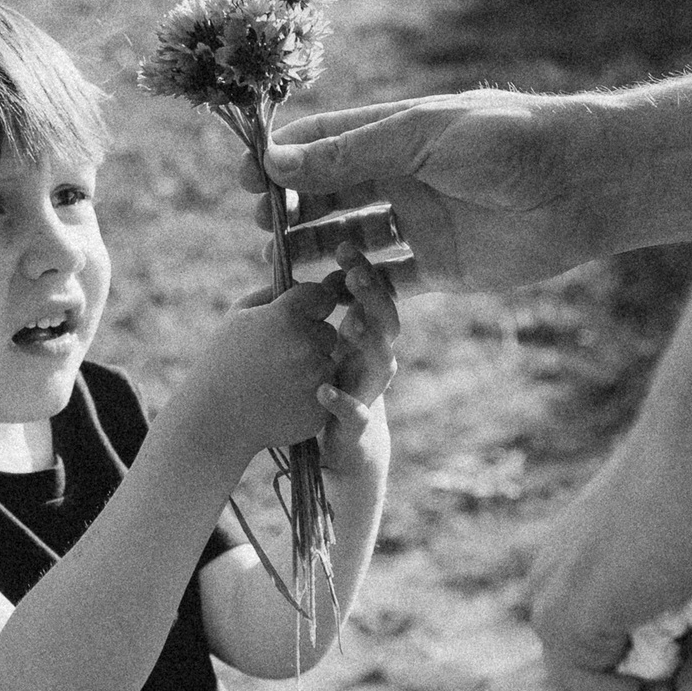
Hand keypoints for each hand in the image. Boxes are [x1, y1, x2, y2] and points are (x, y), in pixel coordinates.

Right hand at [169, 281, 341, 464]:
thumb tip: (303, 285)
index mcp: (287, 316)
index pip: (322, 295)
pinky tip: (282, 399)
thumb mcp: (237, 316)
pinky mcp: (320, 409)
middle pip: (328, 333)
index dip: (309, 306)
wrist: (212, 419)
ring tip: (277, 380)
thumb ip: (272, 293)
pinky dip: (310, 396)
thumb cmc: (222, 361)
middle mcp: (306, 345)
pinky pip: (326, 394)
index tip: (293, 318)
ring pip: (328, 364)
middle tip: (278, 356)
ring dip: (311, 369)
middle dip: (310, 340)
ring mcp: (316, 380)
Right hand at [255, 90, 608, 291]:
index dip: (282, 161)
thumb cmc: (507, 142)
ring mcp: (422, 222)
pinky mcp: (443, 267)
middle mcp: (404, 176)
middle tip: (261, 231)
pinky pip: (389, 282)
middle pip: (330, 194)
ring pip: (352, 240)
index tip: (245, 181)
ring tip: (284, 266)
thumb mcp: (420, 139)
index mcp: (397, 134)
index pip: (322, 144)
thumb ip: (350, 154)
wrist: (582, 184)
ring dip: (317, 251)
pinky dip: (358, 289)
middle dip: (293, 211)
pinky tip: (331, 296)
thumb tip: (276, 160)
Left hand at [319, 248, 399, 475]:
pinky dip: (341, 402)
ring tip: (351, 323)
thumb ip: (318, 311)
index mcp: (365, 336)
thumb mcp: (324, 342)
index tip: (345, 247)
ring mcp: (369, 391)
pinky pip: (355, 413)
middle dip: (373, 298)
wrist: (343, 443)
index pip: (373, 297)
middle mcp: (373, 360)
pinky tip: (323, 390)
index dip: (364, 273)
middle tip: (354, 275)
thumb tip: (305, 273)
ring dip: (369, 342)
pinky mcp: (356, 424)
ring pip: (382, 364)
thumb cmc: (331, 382)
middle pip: (386, 323)